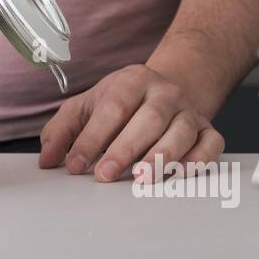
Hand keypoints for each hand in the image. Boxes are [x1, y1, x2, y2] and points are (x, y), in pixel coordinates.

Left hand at [37, 64, 224, 181]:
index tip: (75, 163)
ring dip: (161, 157)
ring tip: (140, 178)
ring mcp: (189, 112)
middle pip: (148, 119)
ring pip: (180, 133)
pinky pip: (210, 145)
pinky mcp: (207, 130)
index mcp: (132, 80)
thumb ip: (62, 130)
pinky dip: (199, 160)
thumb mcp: (86, 106)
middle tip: (104, 174)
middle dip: (124, 149)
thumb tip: (48, 159)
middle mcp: (164, 93)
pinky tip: (179, 175)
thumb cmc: (121, 103)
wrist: (165, 90)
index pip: (113, 107)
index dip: (93, 137)